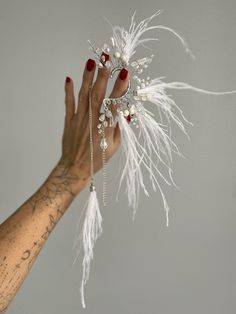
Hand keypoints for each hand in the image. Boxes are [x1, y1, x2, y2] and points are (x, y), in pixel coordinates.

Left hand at [54, 57, 128, 194]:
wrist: (75, 168)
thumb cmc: (97, 158)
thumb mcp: (114, 146)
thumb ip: (119, 128)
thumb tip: (126, 112)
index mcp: (106, 129)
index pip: (114, 105)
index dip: (120, 89)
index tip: (125, 74)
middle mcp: (92, 122)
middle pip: (98, 95)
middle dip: (103, 76)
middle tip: (107, 60)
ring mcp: (79, 120)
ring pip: (84, 95)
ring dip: (87, 78)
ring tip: (91, 62)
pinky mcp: (69, 121)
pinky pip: (69, 104)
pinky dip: (69, 91)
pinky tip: (69, 78)